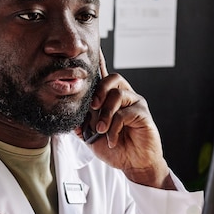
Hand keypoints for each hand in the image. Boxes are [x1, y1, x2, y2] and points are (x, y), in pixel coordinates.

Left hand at [75, 50, 172, 188]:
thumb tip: (70, 112)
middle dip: (98, 91)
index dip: (99, 61)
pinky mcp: (143, 113)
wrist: (133, 164)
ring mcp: (135, 103)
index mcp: (110, 98)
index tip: (93, 48)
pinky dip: (114, 128)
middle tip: (92, 107)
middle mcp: (124, 96)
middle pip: (112, 78)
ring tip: (101, 130)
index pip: (104, 76)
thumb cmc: (114, 148)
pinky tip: (112, 139)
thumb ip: (82, 121)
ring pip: (117, 95)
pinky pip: (124, 113)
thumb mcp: (91, 135)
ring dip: (104, 114)